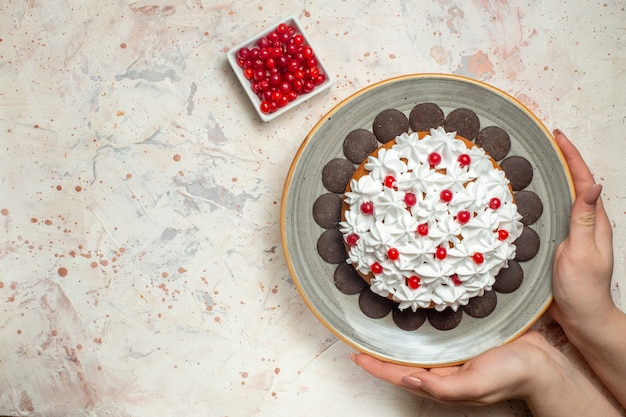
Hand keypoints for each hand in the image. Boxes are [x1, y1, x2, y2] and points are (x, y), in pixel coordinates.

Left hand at [351, 330, 550, 406]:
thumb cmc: (512, 375)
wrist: (544, 363)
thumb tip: (409, 381)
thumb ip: (443, 387)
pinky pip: (435, 333)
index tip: (355, 354)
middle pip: (403, 360)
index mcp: (442, 382)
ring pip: (416, 345)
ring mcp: (453, 352)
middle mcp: (443, 368)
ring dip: (397, 337)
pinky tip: (413, 313)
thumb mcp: (476, 385)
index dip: (376, 366)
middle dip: (381, 350)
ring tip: (378, 323)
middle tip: (360, 333)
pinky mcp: (463, 338)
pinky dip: (420, 326)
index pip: (399, 375)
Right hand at [549, 129, 614, 335]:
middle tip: (542, 142)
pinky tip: (528, 198)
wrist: (582, 319)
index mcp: (594, 223)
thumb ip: (585, 221)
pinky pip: (553, 214)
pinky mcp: (561, 243)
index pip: (584, 181)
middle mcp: (585, 224)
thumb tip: (593, 186)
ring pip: (562, 198)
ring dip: (551, 178)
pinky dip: (543, 199)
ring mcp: (573, 234)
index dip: (572, 156)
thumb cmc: (583, 290)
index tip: (557, 137)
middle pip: (574, 183)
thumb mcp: (582, 253)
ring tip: (533, 162)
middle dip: (561, 160)